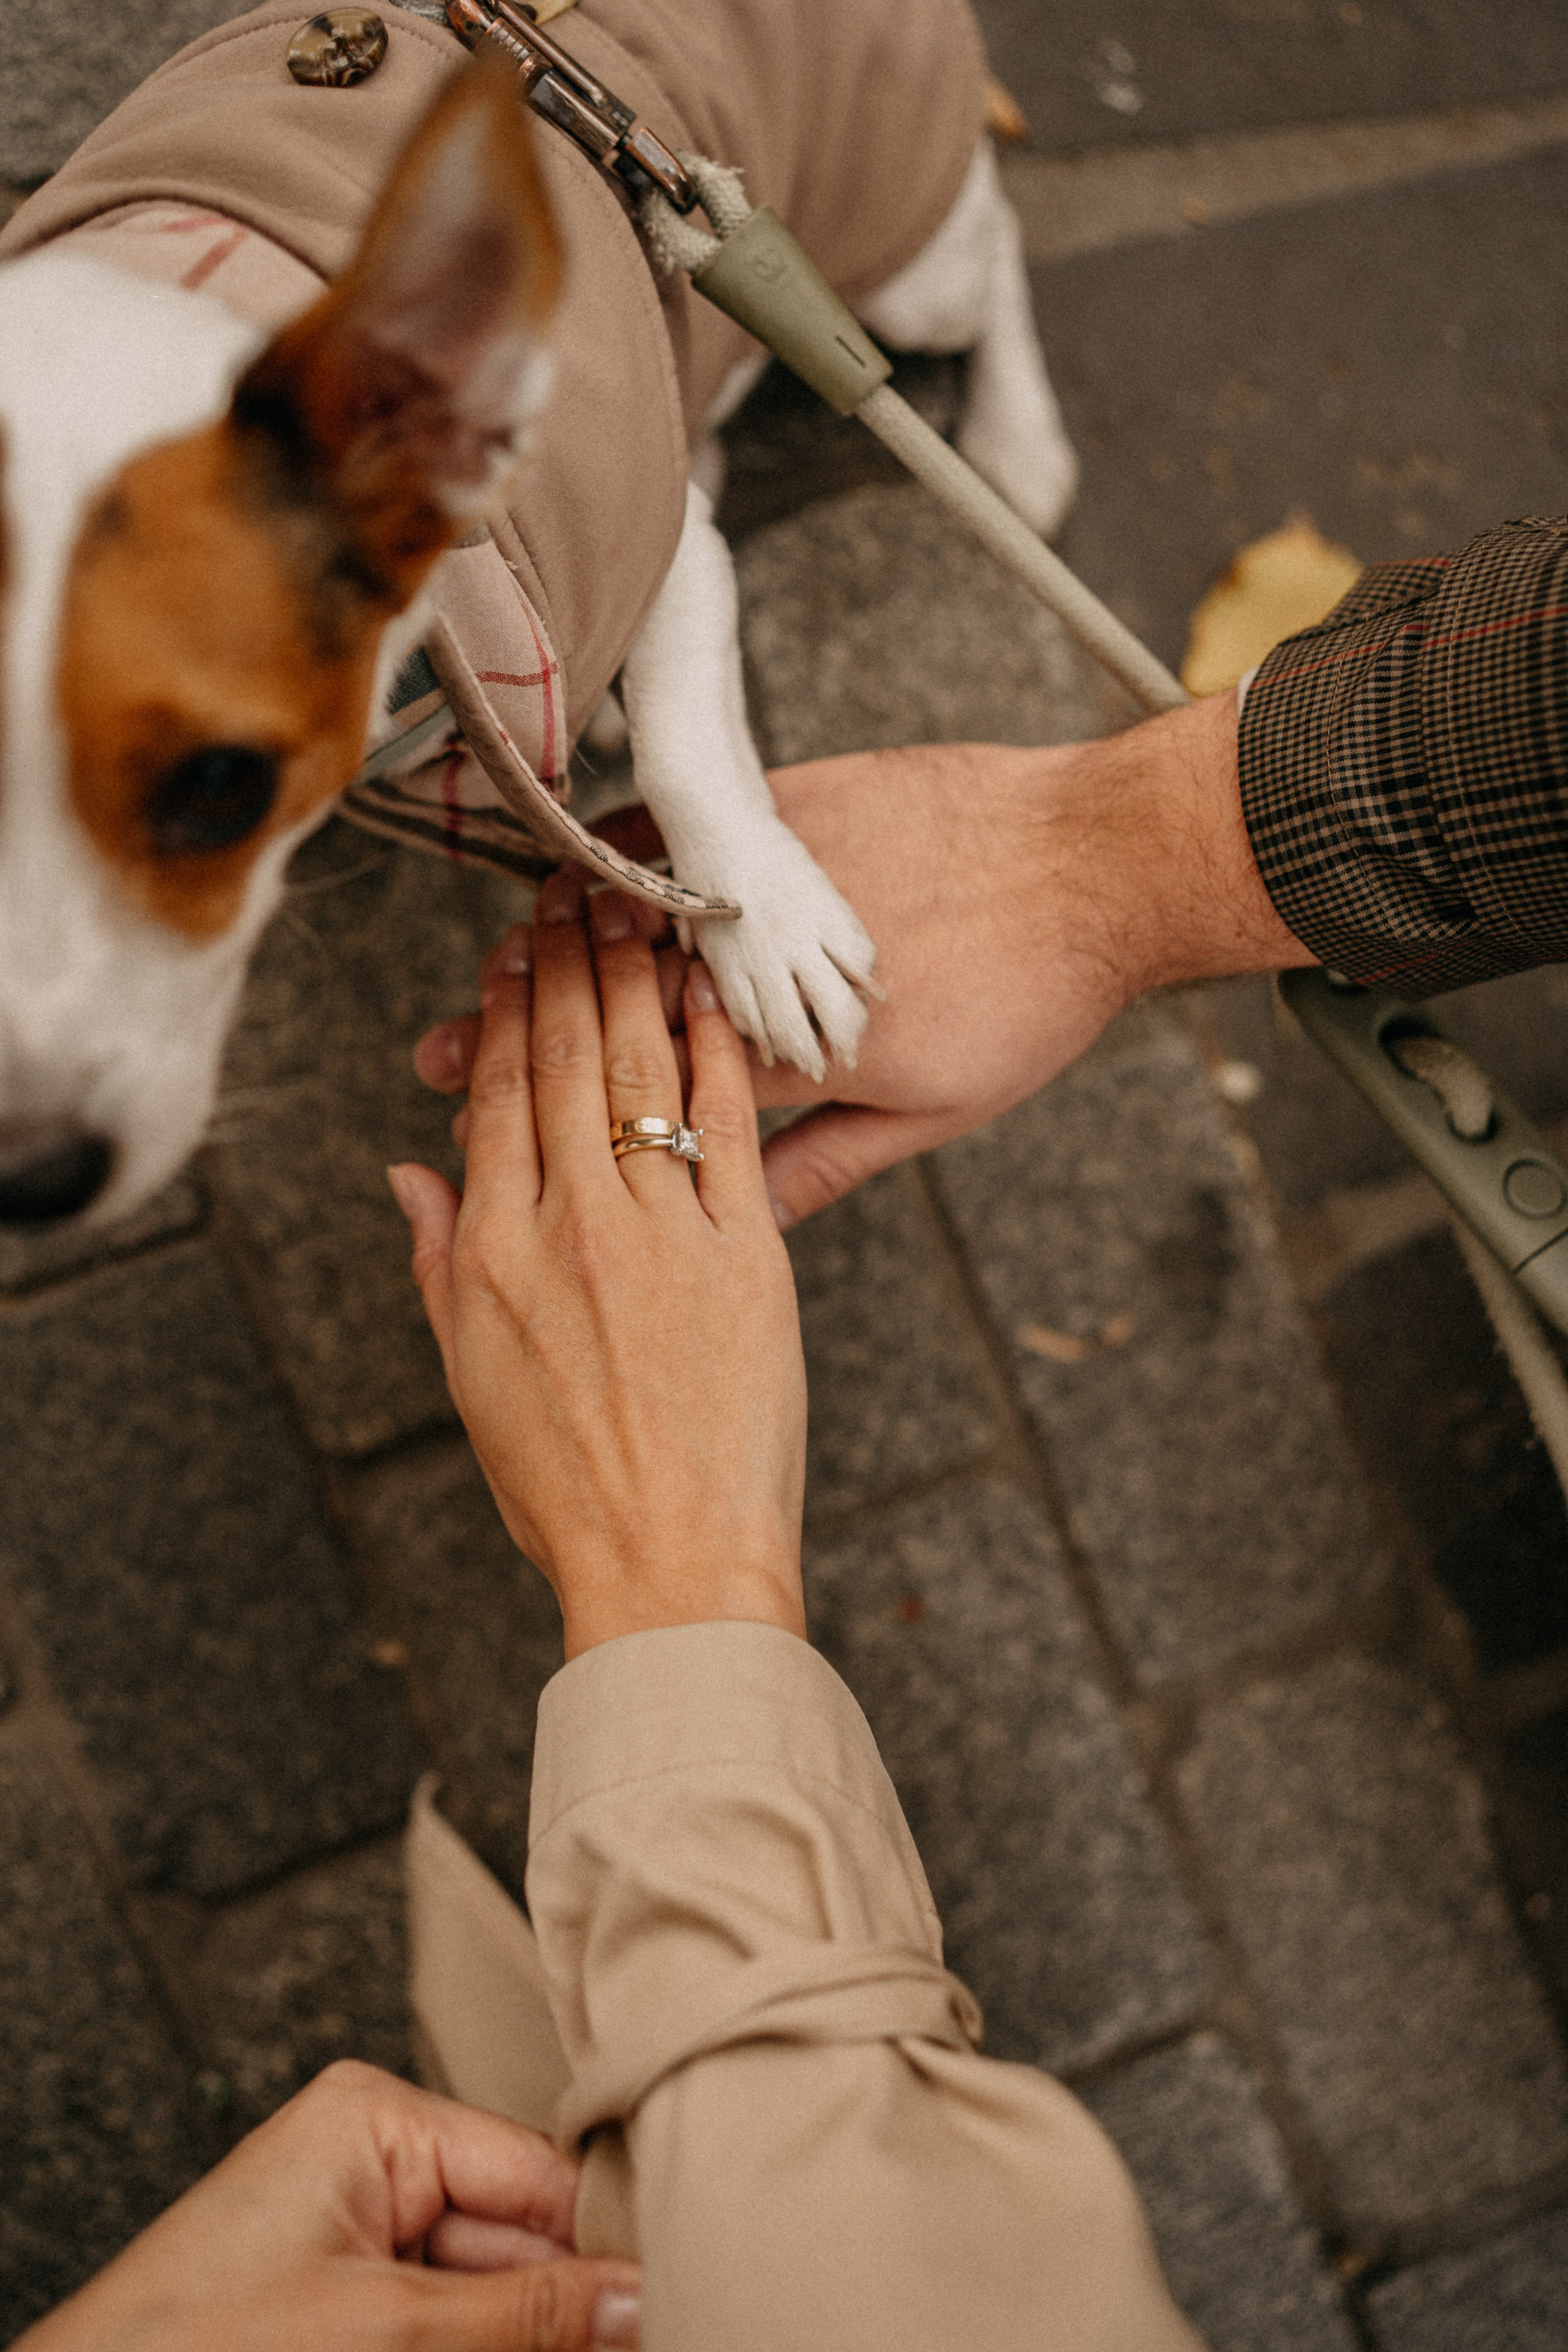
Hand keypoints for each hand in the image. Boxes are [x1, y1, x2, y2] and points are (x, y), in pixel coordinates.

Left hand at [16, 2062, 639, 2351]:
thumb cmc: (191, 2349)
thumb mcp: (384, 2328)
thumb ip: (523, 2319)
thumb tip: (641, 2302)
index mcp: (376, 2118)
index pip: (535, 2176)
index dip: (605, 2248)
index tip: (674, 2299)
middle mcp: (373, 2162)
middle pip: (518, 2245)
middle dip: (567, 2311)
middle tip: (649, 2339)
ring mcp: (356, 2241)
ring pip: (488, 2300)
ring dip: (532, 2339)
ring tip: (606, 2344)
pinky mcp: (344, 2309)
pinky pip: (445, 2328)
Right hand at [389, 873, 807, 1657]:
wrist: (672, 1564)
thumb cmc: (570, 1488)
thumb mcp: (470, 1377)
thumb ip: (437, 1263)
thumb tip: (408, 1176)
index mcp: (495, 1253)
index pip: (493, 1096)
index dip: (498, 1012)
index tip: (506, 955)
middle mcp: (572, 1226)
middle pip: (560, 1062)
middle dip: (561, 967)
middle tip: (568, 897)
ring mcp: (662, 1233)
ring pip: (639, 1072)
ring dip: (632, 979)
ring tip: (631, 912)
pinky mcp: (748, 1253)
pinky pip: (732, 1122)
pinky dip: (721, 1046)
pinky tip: (715, 989)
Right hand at [415, 695, 1310, 1227]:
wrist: (1098, 860)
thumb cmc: (1031, 994)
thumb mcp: (935, 1113)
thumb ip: (825, 1163)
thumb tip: (750, 1215)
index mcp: (791, 1050)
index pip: (636, 1084)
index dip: (547, 1099)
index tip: (467, 1108)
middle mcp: (764, 961)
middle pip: (608, 999)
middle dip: (511, 1027)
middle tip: (439, 1046)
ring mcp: (769, 874)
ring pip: (629, 914)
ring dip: (548, 946)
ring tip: (492, 973)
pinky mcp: (784, 803)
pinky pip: (674, 828)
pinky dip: (615, 855)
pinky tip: (574, 874)